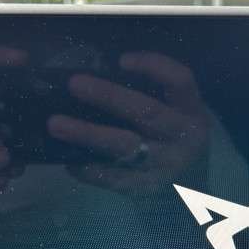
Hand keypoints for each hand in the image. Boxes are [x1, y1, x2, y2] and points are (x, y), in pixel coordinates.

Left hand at [47, 52, 210, 192]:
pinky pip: (117, 179)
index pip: (180, 81)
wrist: (192, 181)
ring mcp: (167, 165)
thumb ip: (148, 90)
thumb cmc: (171, 132)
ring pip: (126, 146)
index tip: (122, 60)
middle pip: (147, 112)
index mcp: (191, 109)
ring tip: (56, 124)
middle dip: (109, 96)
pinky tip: (69, 161)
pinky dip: (91, 170)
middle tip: (74, 83)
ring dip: (89, 134)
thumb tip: (94, 68)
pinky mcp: (149, 187)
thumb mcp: (174, 109)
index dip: (154, 67)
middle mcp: (184, 136)